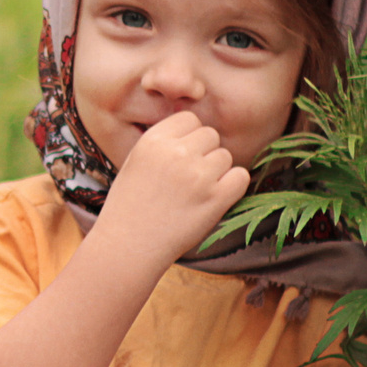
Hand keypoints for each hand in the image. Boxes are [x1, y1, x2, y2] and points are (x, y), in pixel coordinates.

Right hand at [103, 111, 249, 257]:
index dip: (188, 138)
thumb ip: (163, 142)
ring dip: (216, 173)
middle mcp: (176, 153)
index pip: (190, 119)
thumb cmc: (129, 207)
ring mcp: (197, 175)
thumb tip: (194, 127)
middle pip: (210, 135)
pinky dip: (232, 187)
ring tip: (193, 194)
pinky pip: (241, 177)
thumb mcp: (135, 162)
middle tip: (187, 180)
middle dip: (203, 154)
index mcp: (153, 141)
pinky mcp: (215, 198)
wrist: (126, 247)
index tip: (179, 159)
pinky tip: (213, 199)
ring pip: (225, 157)